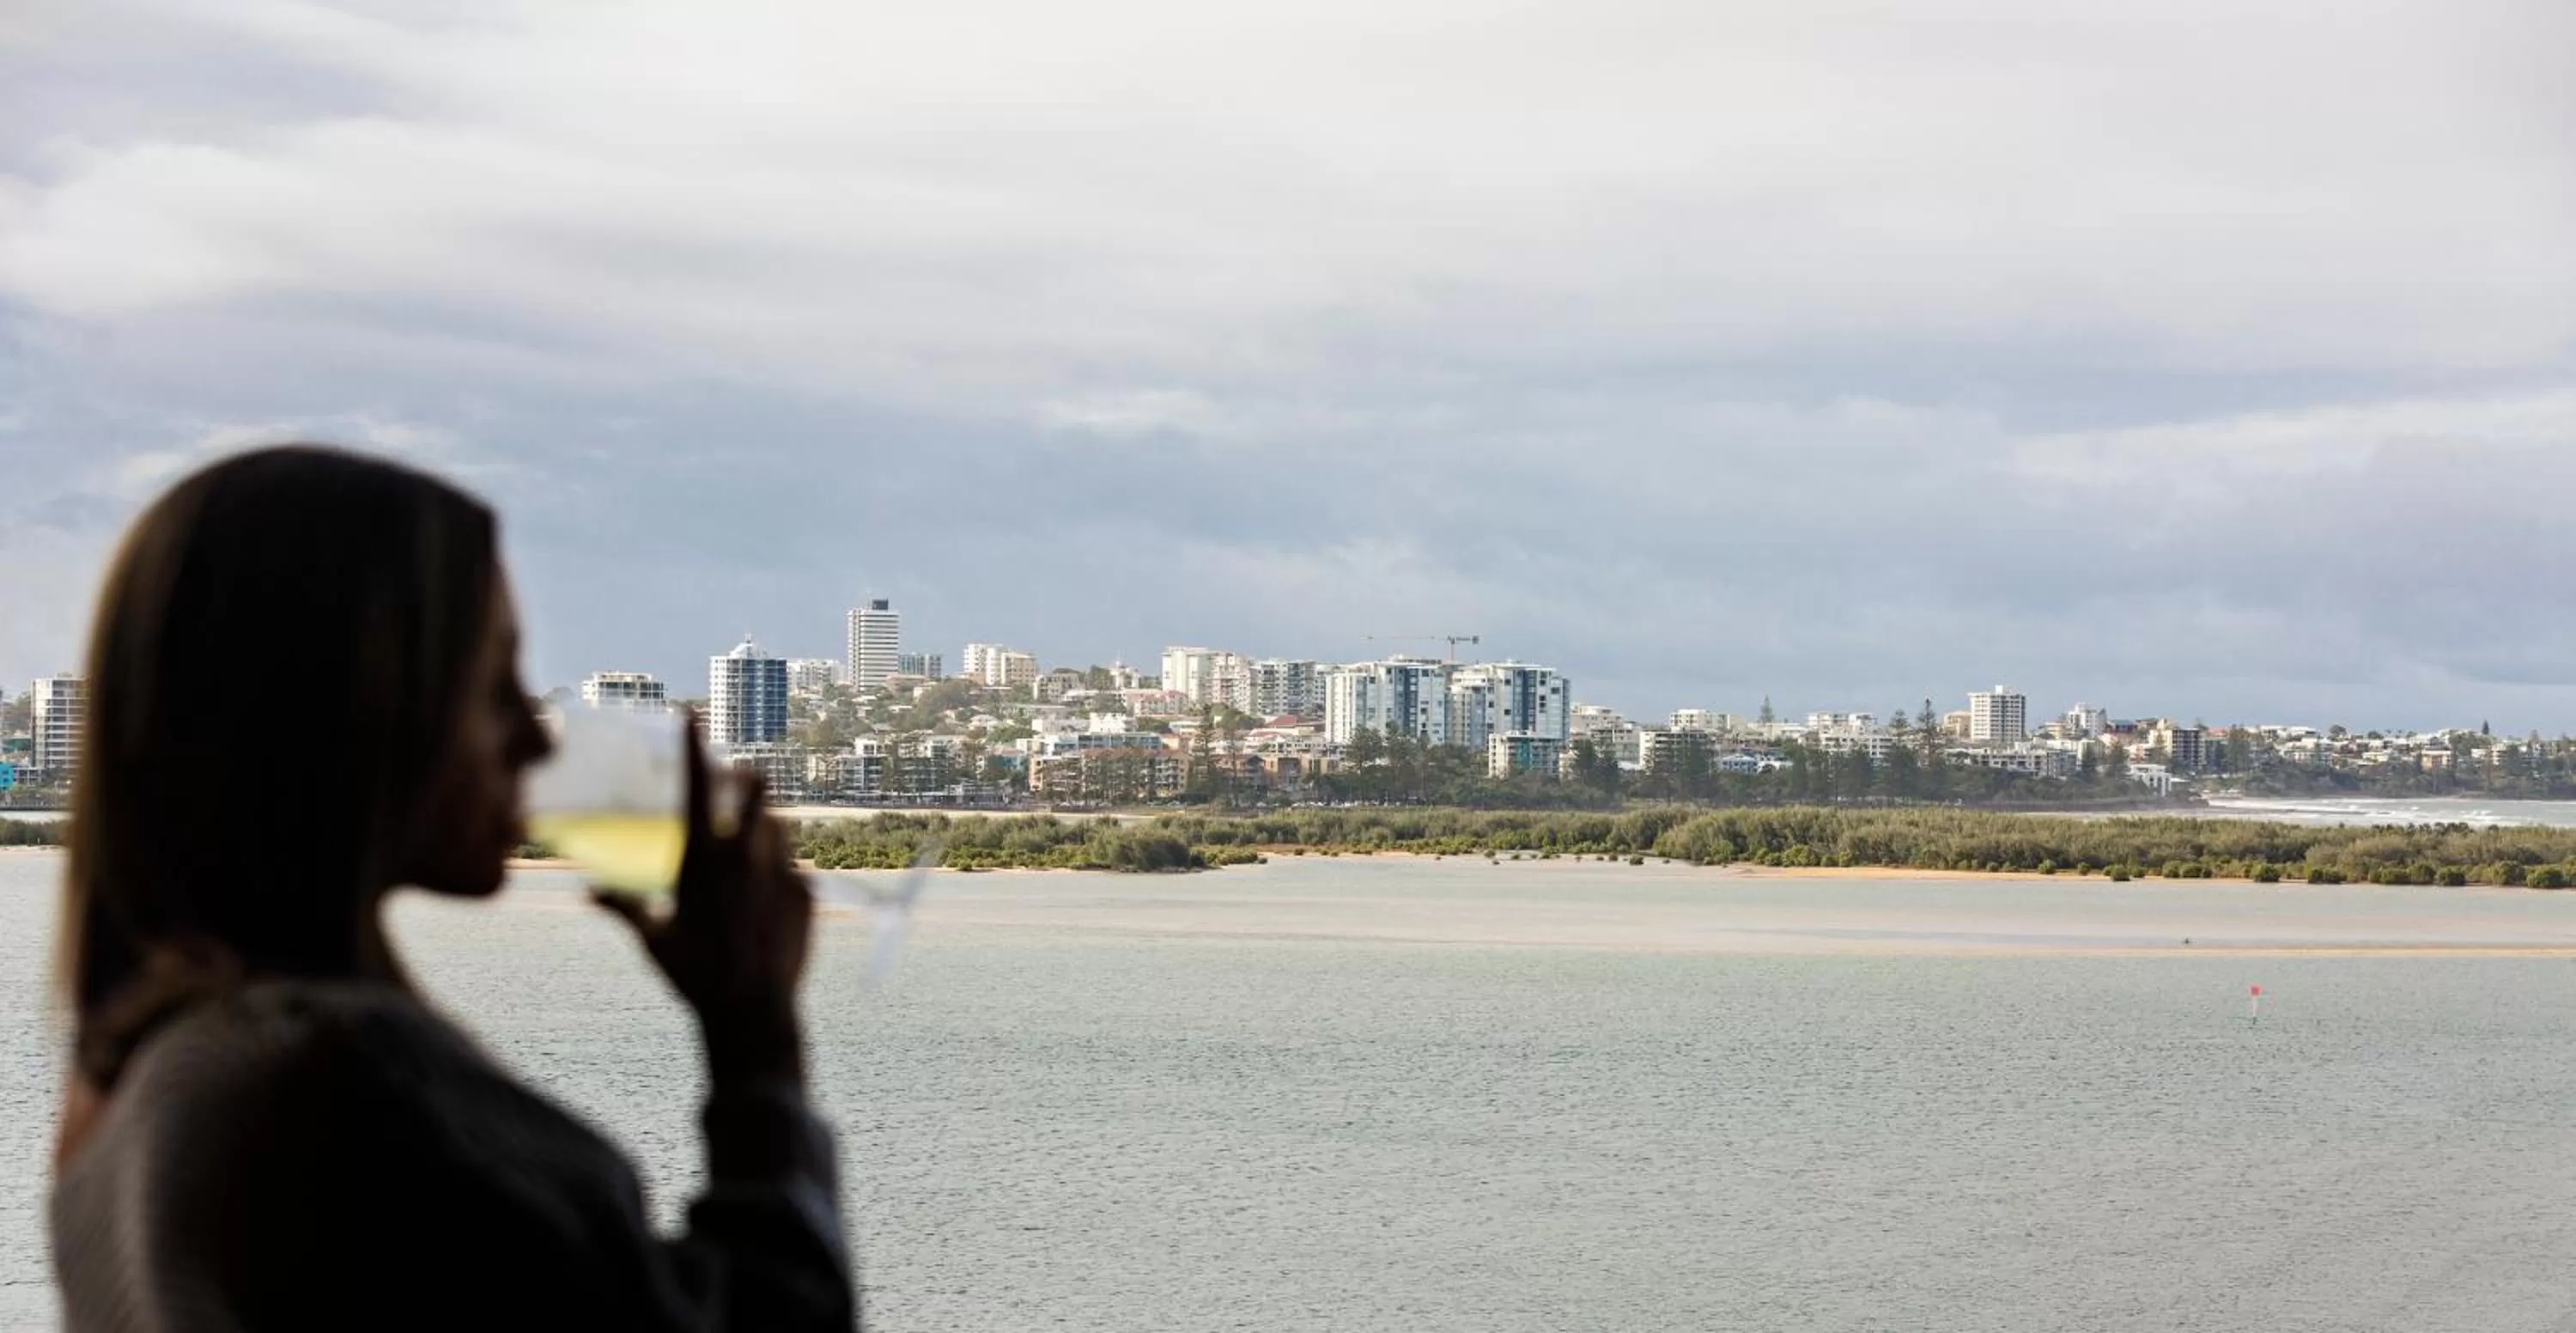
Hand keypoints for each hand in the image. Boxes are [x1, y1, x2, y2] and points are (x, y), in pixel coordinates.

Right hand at [593, 712, 813, 1084]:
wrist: (752, 1012)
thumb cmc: (694, 977)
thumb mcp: (653, 942)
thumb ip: (623, 910)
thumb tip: (587, 892)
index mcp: (701, 858)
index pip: (694, 786)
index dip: (692, 746)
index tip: (692, 713)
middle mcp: (744, 855)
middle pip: (755, 791)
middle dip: (749, 778)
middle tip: (743, 776)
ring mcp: (781, 870)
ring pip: (778, 827)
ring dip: (765, 828)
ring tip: (752, 848)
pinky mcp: (808, 892)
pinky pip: (795, 869)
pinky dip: (781, 875)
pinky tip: (769, 903)